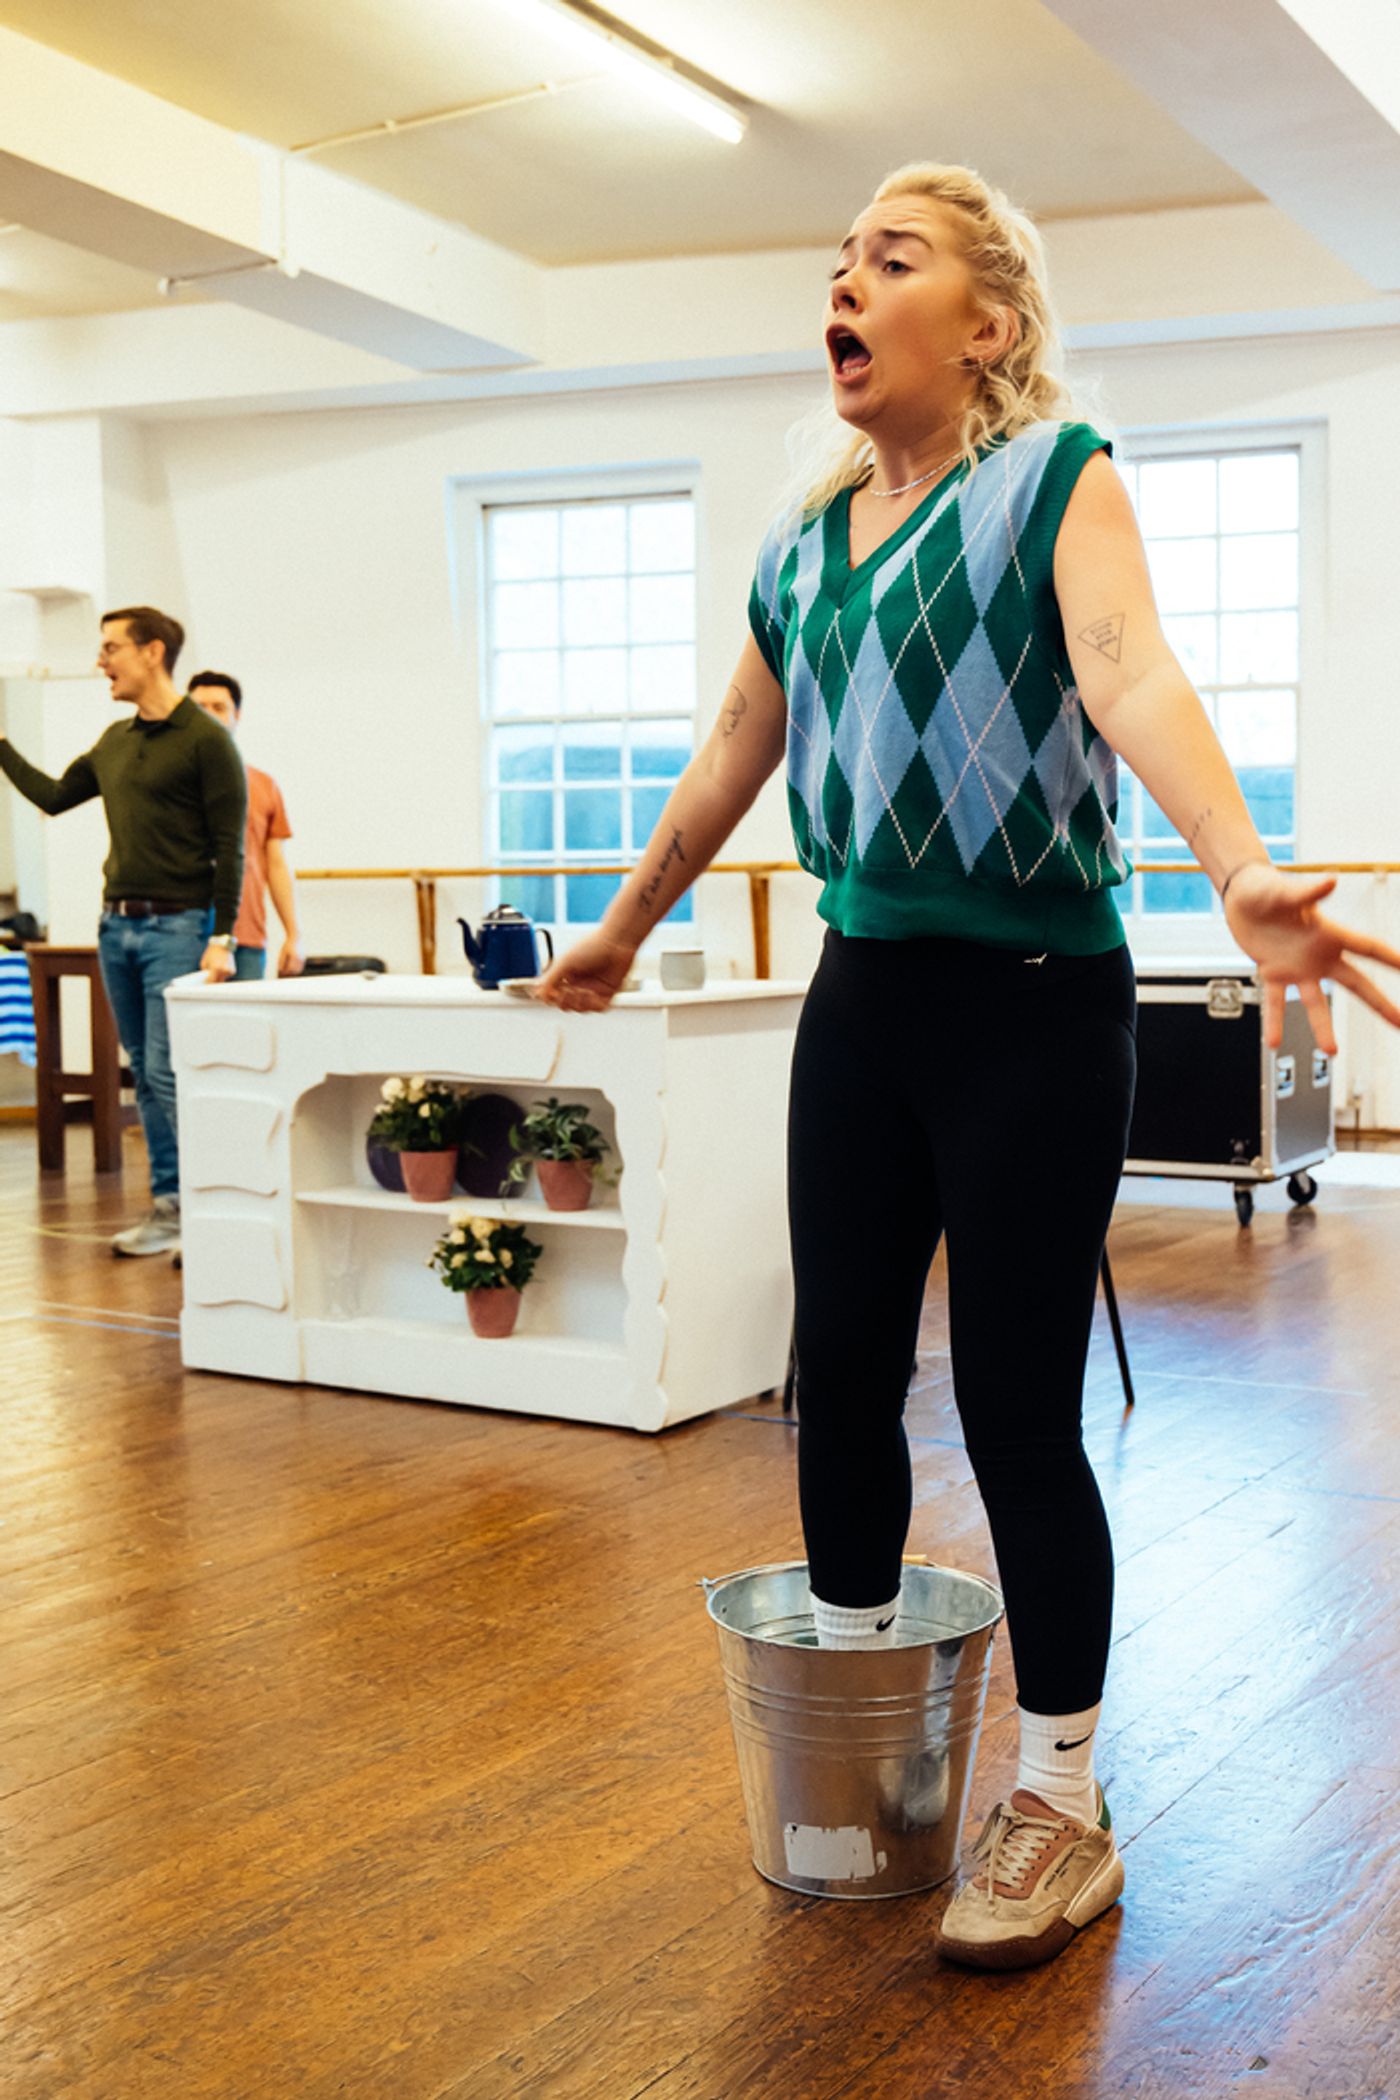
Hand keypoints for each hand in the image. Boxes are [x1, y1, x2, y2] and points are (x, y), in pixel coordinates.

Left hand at [201, 940, 236, 983]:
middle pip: (217, 983)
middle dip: (213, 983)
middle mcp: (224, 971)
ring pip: (222, 980)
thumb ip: (205, 972)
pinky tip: (220, 970)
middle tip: (208, 981)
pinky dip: (223, 975)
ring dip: (218, 979)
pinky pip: (226, 977)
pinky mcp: (233, 971)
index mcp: (216, 968)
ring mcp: (229, 971)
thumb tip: (206, 980)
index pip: (211, 982)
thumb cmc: (211, 953)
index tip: (204, 985)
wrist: (222, 945)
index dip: (207, 984)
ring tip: (215, 974)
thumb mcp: (204, 962)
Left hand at [277, 938, 305, 977]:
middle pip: (295, 970)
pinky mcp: (304, 959)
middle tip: (284, 972)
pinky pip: (300, 967)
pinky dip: (296, 969)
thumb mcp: (283, 952)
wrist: (296, 938)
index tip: (281, 971)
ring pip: (298, 970)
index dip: (285, 971)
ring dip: (293, 972)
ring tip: (287, 969)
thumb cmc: (287, 945)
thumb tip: (280, 970)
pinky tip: (291, 966)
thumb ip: (281, 961)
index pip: (290, 968)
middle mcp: (299, 958)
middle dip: (289, 972)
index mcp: (294, 956)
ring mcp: (303, 958)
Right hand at [534, 932, 635, 1012]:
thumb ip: (550, 979)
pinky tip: (593, 994)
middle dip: (565, 1001)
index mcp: (567, 975)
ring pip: (582, 1008)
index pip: (555, 994)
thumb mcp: (565, 962)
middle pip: (566, 1004)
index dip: (552, 998)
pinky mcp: (608, 993)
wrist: (617, 941)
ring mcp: (594, 989)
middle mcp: (580, 983)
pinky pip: (599, 1008)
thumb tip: (539, 994)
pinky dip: (594, 1004)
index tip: (551, 996)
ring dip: (580, 1002)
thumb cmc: (592, 945)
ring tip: (582, 991)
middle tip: (567, 992)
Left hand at [1223, 864, 1399, 1052]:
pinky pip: (1275, 1003)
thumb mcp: (1284, 891)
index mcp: (1330, 934)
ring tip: (1332, 1051)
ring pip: (1316, 1003)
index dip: (1392, 960)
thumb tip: (1331, 880)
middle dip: (1380, 1004)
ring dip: (1323, 1027)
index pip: (1369, 948)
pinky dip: (1274, 1022)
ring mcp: (1297, 968)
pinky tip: (1274, 1042)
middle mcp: (1319, 956)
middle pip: (1356, 984)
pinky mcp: (1272, 974)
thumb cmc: (1267, 888)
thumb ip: (1308, 891)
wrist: (1241, 897)